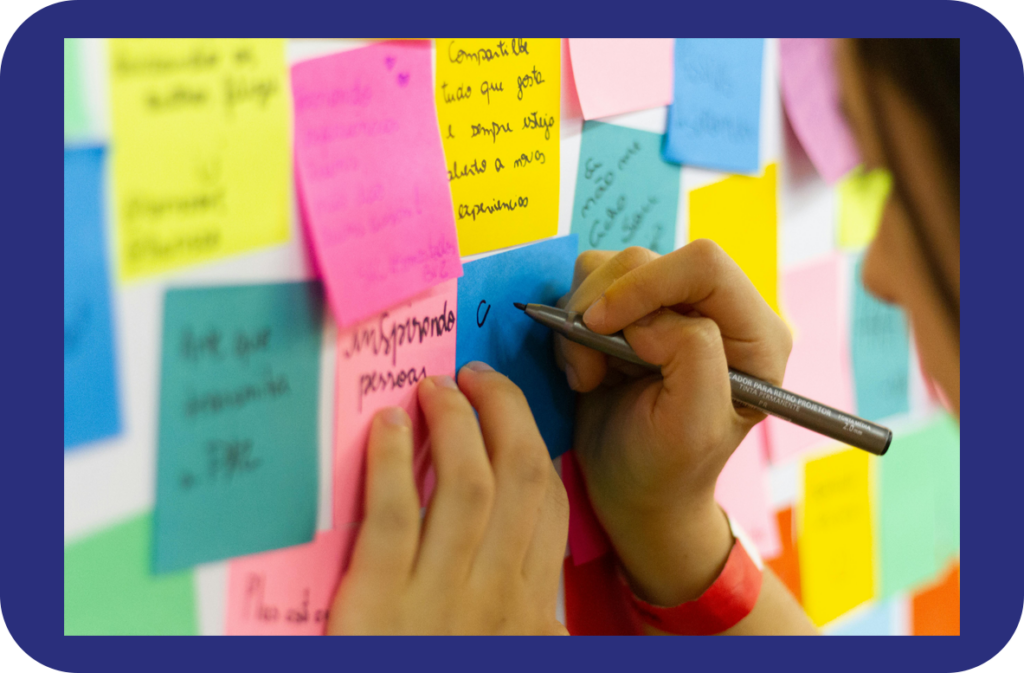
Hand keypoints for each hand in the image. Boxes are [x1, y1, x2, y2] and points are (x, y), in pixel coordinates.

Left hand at [326, 362, 569, 634]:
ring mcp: (437, 598)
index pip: (550, 503)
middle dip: (503, 410)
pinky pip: (392, 517)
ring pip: (466, 484)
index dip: (534, 442)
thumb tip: (549, 610)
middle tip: (476, 376)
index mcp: (527, 607)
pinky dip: (391, 462)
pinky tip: (387, 426)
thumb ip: (530, 627)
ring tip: (434, 387)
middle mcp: (494, 594)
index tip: (509, 413)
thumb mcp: (508, 658)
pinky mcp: (377, 604)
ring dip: (454, 422)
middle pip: (518, 476)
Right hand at [555, 242, 791, 606]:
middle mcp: (717, 310)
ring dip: (582, 319)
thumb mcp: (693, 426)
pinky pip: (587, 285)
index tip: (600, 326)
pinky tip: (586, 369)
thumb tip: (650, 319)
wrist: (634, 491)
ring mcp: (670, 307)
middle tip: (589, 367)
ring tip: (589, 375)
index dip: (645, 284)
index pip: (704, 264)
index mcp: (755, 334)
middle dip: (604, 307)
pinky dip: (571, 325)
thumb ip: (691, 356)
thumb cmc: (667, 468)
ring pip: (611, 267)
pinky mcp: (631, 312)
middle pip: (648, 259)